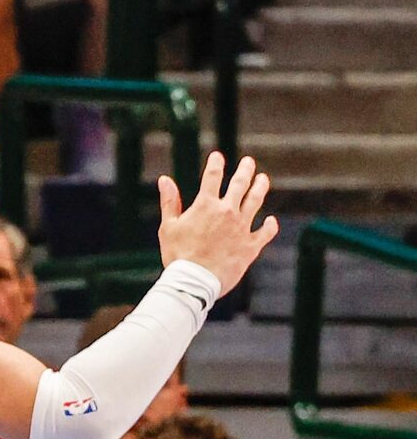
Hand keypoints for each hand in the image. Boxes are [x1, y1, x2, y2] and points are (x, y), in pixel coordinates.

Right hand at [158, 152, 277, 292]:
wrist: (196, 281)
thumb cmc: (178, 254)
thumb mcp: (168, 226)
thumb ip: (169, 201)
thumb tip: (165, 179)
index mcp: (205, 205)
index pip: (212, 177)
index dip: (215, 165)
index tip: (218, 156)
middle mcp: (226, 213)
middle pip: (239, 186)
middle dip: (244, 171)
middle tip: (249, 162)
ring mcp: (241, 230)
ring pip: (254, 204)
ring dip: (260, 189)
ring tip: (264, 179)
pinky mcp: (250, 248)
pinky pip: (264, 234)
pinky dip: (269, 227)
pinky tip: (272, 221)